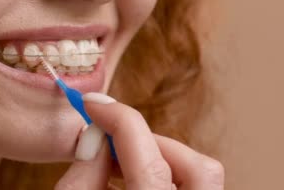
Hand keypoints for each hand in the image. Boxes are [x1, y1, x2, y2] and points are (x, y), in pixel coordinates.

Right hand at [55, 93, 224, 189]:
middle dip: (151, 141)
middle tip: (112, 139)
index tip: (92, 103)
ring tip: (117, 163)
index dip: (119, 119)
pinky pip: (191, 189)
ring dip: (159, 158)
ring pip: (200, 175)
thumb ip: (83, 177)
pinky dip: (164, 176)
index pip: (148, 157)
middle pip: (197, 165)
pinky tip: (131, 179)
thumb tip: (97, 136)